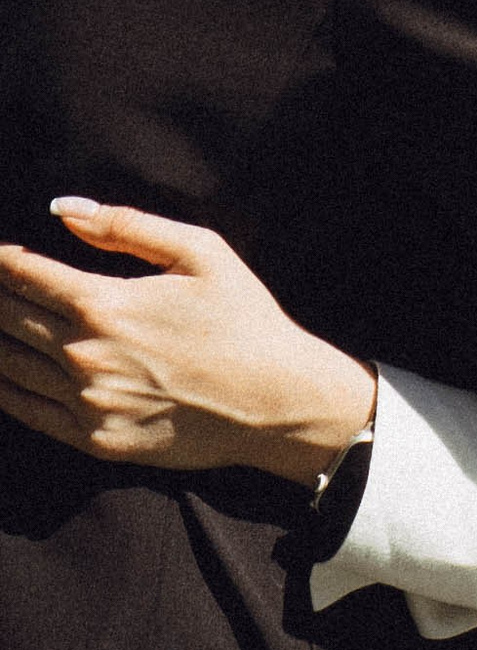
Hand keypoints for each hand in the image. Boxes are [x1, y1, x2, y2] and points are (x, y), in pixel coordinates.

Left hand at [0, 203, 376, 483]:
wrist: (276, 401)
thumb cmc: (244, 319)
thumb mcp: (201, 252)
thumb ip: (128, 225)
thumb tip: (64, 208)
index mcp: (107, 304)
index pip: (26, 276)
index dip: (2, 261)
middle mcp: (85, 355)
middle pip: (8, 318)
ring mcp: (86, 403)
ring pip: (8, 365)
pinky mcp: (94, 441)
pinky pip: (26, 412)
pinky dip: (3, 388)